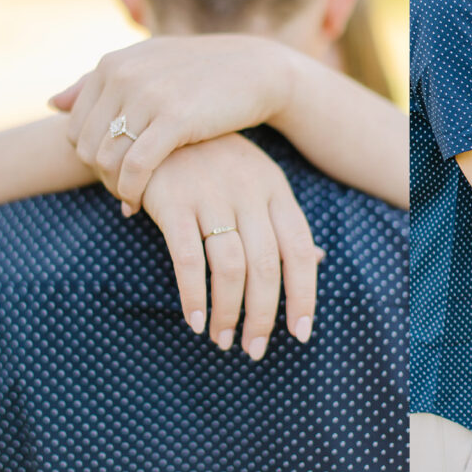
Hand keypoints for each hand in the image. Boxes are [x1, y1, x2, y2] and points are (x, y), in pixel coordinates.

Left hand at [49, 34, 295, 214]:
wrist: (257, 70)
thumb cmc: (201, 74)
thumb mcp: (149, 67)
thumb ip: (99, 84)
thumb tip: (51, 103)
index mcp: (112, 64)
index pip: (74, 126)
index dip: (89, 159)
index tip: (112, 175)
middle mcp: (123, 76)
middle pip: (86, 145)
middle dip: (99, 177)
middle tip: (121, 193)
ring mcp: (148, 96)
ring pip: (106, 159)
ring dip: (114, 188)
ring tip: (131, 199)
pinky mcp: (174, 119)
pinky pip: (135, 167)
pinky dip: (132, 191)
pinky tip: (141, 204)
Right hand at [141, 133, 323, 359]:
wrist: (155, 123)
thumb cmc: (212, 161)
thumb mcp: (256, 181)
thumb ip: (281, 221)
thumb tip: (316, 260)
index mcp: (275, 188)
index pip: (299, 249)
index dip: (304, 294)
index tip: (300, 333)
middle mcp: (248, 192)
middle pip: (267, 266)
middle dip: (264, 315)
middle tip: (254, 349)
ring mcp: (210, 194)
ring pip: (231, 267)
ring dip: (229, 312)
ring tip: (223, 340)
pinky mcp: (171, 200)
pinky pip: (187, 258)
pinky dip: (193, 294)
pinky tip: (195, 319)